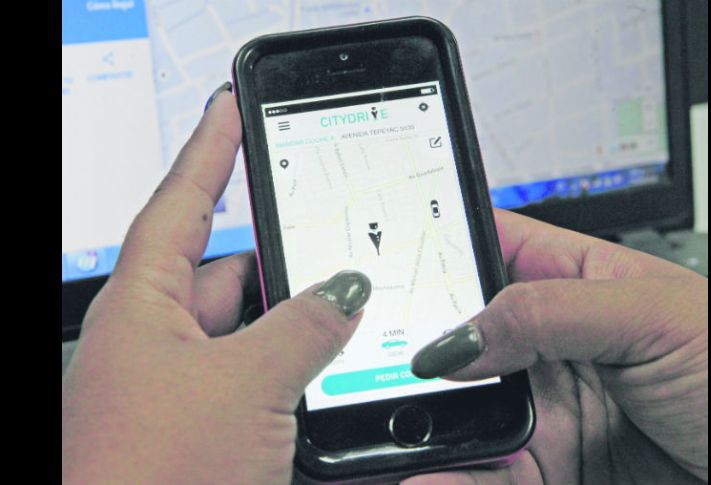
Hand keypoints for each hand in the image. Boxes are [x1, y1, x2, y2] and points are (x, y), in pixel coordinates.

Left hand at [62, 87, 370, 484]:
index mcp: (140, 310)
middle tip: (331, 234)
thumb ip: (302, 326)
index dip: (210, 153)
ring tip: (349, 306)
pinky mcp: (213, 431)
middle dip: (278, 254)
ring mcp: (186, 391)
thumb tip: (343, 287)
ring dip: (297, 321)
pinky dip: (298, 369)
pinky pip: (263, 378)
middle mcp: (158, 345)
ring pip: (253, 331)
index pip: (179, 206)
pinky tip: (336, 372)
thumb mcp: (242, 386)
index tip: (234, 111)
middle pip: (225, 273)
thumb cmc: (151, 479)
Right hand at [407, 209, 706, 483]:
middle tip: (370, 357)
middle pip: (458, 335)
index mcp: (577, 282)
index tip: (383, 257)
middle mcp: (550, 344)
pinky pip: (483, 471)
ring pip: (461, 409)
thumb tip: (455, 336)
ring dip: (421, 417)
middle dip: (413, 344)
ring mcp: (546, 411)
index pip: (489, 246)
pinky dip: (448, 474)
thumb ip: (547, 313)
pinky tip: (424, 472)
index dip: (435, 244)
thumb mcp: (656, 316)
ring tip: (390, 425)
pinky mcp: (547, 469)